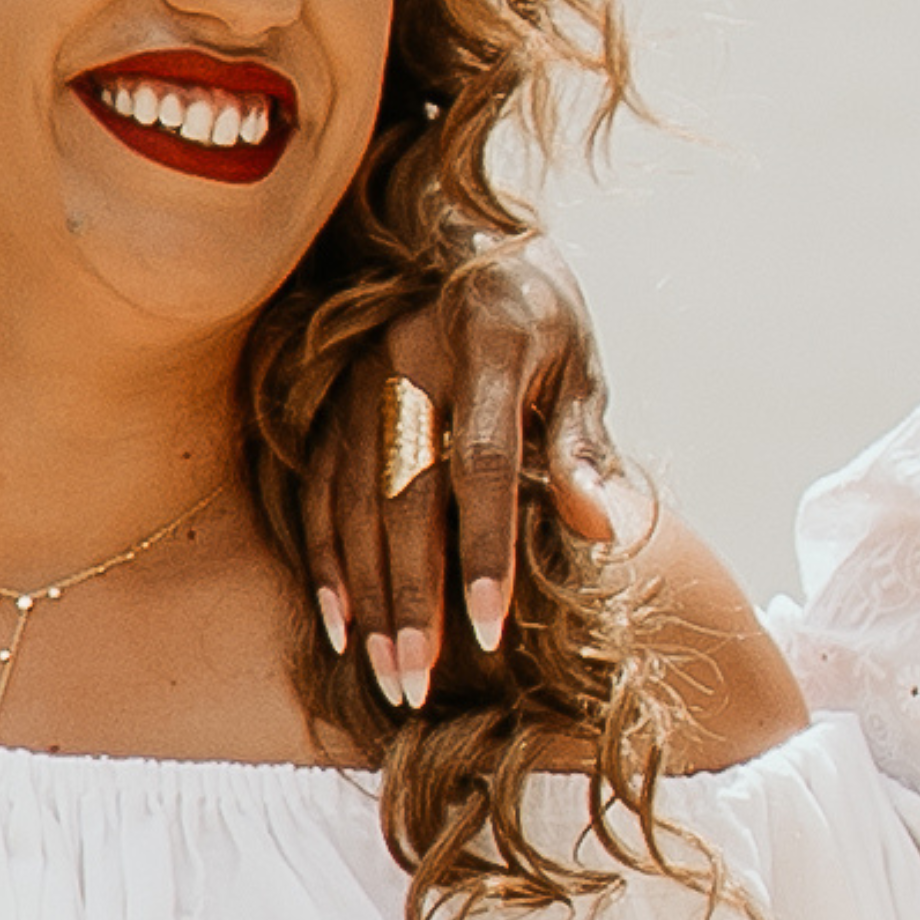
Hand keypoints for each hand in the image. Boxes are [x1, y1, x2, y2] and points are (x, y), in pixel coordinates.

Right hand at [303, 244, 631, 714]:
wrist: (457, 236)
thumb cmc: (537, 316)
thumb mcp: (577, 366)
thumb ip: (582, 448)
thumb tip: (604, 529)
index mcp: (488, 339)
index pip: (481, 462)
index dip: (483, 549)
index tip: (487, 632)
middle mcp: (408, 355)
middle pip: (403, 495)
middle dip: (410, 597)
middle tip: (419, 683)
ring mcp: (355, 377)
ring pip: (351, 503)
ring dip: (367, 595)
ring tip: (388, 672)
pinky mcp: (322, 398)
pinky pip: (315, 490)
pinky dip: (324, 559)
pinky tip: (340, 623)